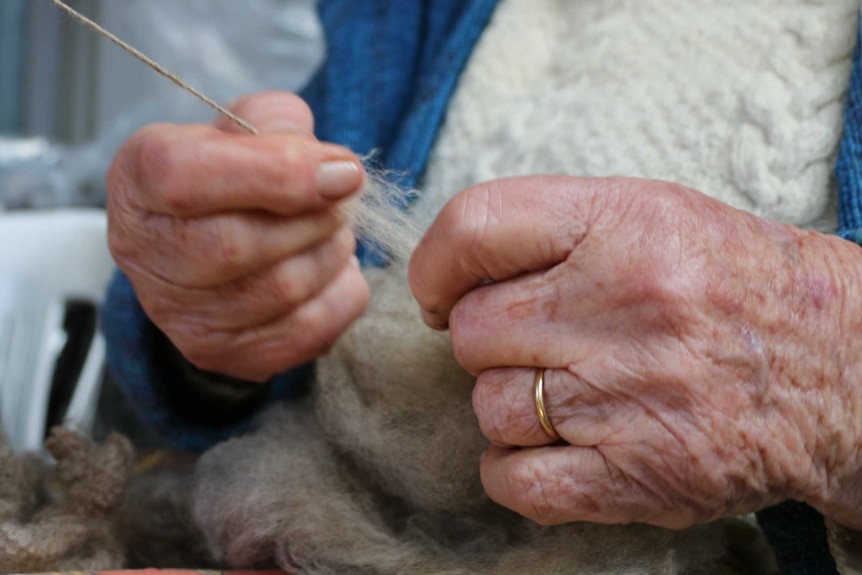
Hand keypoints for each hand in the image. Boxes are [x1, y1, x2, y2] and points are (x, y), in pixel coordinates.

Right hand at [107, 91, 369, 381]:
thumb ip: (280, 125)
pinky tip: (332, 269)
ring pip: (281, 290)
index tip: (344, 171)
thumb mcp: (244, 125)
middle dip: (316, 219)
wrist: (206, 236)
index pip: (189, 178)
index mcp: (141, 178)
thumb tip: (334, 169)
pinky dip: (341, 293)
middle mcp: (146, 252)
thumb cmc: (230, 172)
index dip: (278, 174)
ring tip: (331, 231)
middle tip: (341, 200)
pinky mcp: (221, 353)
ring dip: (331, 253)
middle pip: (237, 245)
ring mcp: (179, 313)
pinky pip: (310, 330)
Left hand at [409, 176, 861, 528]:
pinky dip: (514, 467)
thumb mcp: (649, 216)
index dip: (435, 264)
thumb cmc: (728, 283)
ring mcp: (626, 394)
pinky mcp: (635, 475)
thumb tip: (450, 274)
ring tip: (570, 391)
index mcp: (621, 225)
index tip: (439, 291)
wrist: (837, 366)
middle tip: (541, 340)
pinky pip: (513, 478)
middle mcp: (622, 304)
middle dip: (490, 339)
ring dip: (511, 403)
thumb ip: (547, 231)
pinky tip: (555, 446)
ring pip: (488, 403)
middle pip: (471, 329)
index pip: (474, 226)